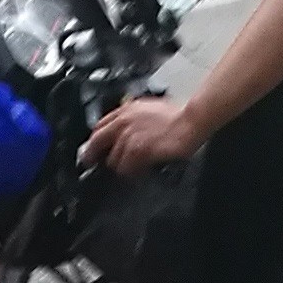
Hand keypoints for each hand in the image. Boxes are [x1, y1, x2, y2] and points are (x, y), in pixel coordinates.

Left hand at [81, 96, 200, 177]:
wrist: (191, 121)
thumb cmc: (178, 116)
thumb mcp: (150, 108)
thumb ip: (134, 118)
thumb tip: (128, 130)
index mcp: (126, 110)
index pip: (100, 126)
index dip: (94, 140)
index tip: (93, 148)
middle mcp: (124, 122)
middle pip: (97, 142)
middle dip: (93, 155)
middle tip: (92, 164)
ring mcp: (130, 137)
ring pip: (113, 159)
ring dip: (119, 167)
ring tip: (129, 170)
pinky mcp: (138, 151)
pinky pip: (126, 168)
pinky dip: (131, 173)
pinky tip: (138, 173)